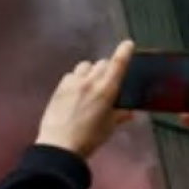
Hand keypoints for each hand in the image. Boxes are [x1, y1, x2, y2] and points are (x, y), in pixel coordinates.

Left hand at [36, 40, 134, 158]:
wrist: (60, 145)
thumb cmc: (89, 138)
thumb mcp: (109, 127)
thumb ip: (120, 115)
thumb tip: (129, 112)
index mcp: (106, 89)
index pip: (117, 64)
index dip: (124, 52)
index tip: (128, 44)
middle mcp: (89, 81)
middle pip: (101, 63)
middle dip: (107, 68)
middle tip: (107, 81)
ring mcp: (72, 83)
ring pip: (85, 66)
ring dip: (91, 71)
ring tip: (90, 84)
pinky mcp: (58, 88)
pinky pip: (70, 75)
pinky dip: (76, 78)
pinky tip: (75, 90)